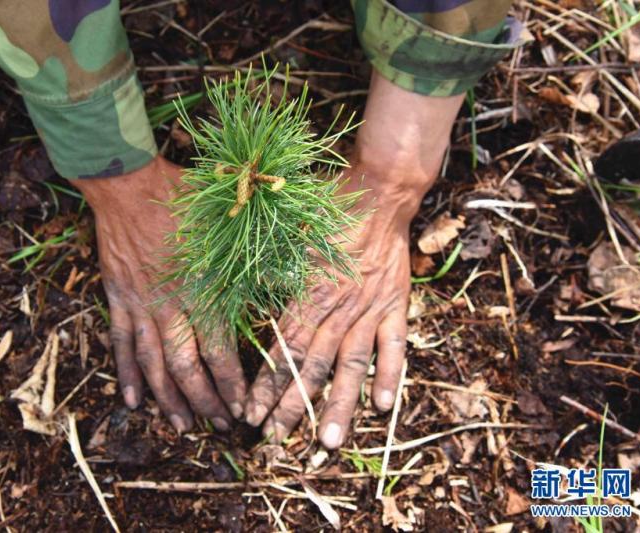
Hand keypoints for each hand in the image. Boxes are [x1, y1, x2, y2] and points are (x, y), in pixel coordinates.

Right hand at [73, 156, 246, 431]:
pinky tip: (133, 399)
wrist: (128, 182)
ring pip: (153, 362)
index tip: (243, 407)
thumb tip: (284, 275)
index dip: (231, 384)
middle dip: (204, 401)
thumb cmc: (183, 196)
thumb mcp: (226, 222)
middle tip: (219, 426)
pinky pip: (121, 342)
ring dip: (167, 397)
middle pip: (187, 366)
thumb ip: (251, 254)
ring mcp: (140, 304)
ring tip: (181, 425)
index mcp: (202, 287)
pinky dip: (126, 372)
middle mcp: (170, 304)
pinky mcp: (118, 298)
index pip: (219, 350)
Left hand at [244, 75, 465, 448]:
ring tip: (328, 440)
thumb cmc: (325, 210)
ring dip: (339, 404)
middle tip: (275, 440)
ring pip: (350, 365)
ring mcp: (368, 310)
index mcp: (305, 293)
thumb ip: (271, 278)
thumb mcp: (287, 240)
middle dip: (290, 406)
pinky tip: (384, 406)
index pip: (281, 351)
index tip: (250, 415)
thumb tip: (244, 307)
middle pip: (310, 367)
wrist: (376, 190)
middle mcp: (336, 308)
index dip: (265, 386)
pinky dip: (390, 375)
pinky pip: (394, 346)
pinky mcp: (395, 305)